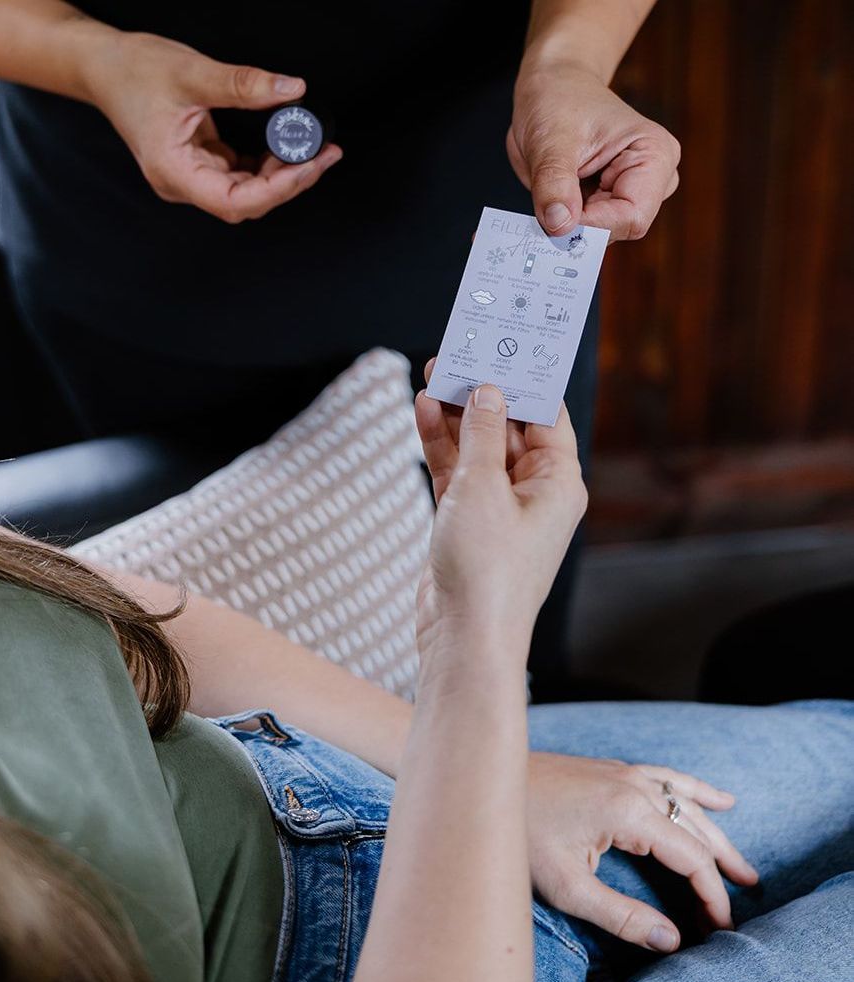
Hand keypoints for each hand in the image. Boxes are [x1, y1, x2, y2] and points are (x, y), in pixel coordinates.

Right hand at [83, 32, 342, 222]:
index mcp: (174, 172)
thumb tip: (292, 90)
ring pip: (246, 193)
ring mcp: (191, 178)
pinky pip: (239, 176)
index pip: (234, 202)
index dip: (276, 190)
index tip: (307, 166)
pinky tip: (285, 147)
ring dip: (281, 176)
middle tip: (326, 154)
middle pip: (246, 203)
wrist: (103, 67)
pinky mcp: (198, 165)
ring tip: (314, 150)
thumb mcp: (192, 73)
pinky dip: (265, 165)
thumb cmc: (134, 71)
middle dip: (289, 182)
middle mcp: (182, 184)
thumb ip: (243, 85)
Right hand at [414, 359, 586, 656]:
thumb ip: (481, 433)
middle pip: (508, 429)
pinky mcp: (468, 523)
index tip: (502, 345)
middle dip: (482, 394)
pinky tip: (424, 414)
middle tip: (457, 355)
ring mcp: (499, 509)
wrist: (462, 634)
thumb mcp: (482, 486)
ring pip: (477, 449)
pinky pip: (457, 473)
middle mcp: (534, 493)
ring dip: (456, 417)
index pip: (544, 417)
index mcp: (559, 483)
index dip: (522, 381)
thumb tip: (487, 391)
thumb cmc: (487, 567)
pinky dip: (441, 447)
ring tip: (433, 375)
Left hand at [508, 61, 679, 241]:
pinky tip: (542, 209)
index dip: (592, 225)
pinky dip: (560, 226)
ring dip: (565, 228)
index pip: (632, 216)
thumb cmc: (559, 99)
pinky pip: (584, 231)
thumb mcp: (551, 139)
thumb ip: (554, 184)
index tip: (556, 218)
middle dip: (578, 228)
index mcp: (653, 155)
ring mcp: (629, 193)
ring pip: (598, 236)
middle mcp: (651, 179)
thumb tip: (559, 226)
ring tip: (542, 201)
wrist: (552, 88)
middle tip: (542, 212)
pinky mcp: (606, 204)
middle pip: (617, 230)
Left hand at [527, 752, 758, 950]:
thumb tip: (671, 941)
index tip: (721, 928)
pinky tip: (719, 799)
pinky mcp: (610, 770)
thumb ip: (621, 916)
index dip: (711, 894)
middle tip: (745, 902)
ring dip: (716, 834)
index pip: (690, 857)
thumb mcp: (566, 885)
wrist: (483, 781)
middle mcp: (634, 785)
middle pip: (694, 830)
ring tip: (743, 868)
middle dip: (719, 869)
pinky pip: (666, 777)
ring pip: (686, 804)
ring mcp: (623, 772)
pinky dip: (695, 790)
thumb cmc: (518, 832)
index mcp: (629, 811)